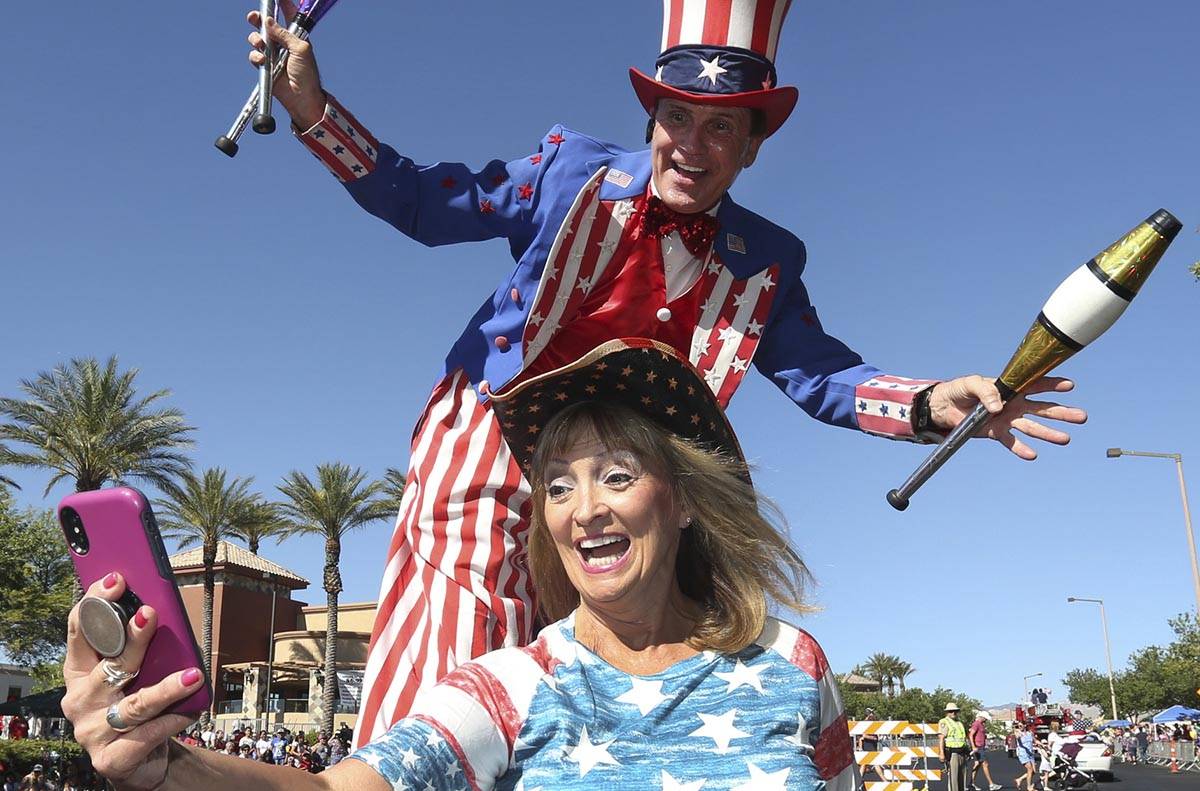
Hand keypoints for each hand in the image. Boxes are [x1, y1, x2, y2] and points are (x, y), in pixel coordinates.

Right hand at [61, 573, 204, 789]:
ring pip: (134, 704)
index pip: (80, 631)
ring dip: (165, 688)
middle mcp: (80, 700)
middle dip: (130, 639)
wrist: (143, 759)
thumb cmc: (138, 706)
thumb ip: (140, 648)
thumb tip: (162, 608)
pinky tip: (190, 711)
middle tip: (151, 615)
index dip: (96, 604)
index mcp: (79, 672)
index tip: (117, 580)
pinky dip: (171, 721)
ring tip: (193, 674)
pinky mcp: (111, 759)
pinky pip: (147, 735)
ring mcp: (92, 731)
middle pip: (109, 664)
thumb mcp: (137, 674)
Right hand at [246, 0, 325, 129]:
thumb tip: (268, 21)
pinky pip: (254, 55)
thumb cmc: (307, 74)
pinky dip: (256, 56)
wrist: (301, 97)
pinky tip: (262, 60)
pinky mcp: (264, 65)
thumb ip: (284, 34)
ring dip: (256, 39)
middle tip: (253, 17)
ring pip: (257, 38)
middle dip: (258, 19)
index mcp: (295, 37)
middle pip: (266, 25)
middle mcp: (282, 43)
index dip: (283, 4)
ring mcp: (272, 54)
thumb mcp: (301, 49)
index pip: (289, 16)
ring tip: (262, 45)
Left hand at [927, 375, 1086, 459]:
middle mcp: (1015, 404)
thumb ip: (986, 391)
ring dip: (1049, 433)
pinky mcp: (997, 433)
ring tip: (1065, 440)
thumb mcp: (971, 383)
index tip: (1069, 385)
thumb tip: (998, 406)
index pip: (1036, 384)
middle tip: (1082, 417)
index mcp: (1012, 387)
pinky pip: (1011, 442)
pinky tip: (1032, 455)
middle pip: (1043, 408)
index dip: (1053, 384)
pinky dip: (1020, 449)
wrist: (943, 406)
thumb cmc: (960, 389)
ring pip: (1033, 427)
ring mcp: (1008, 419)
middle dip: (1062, 412)